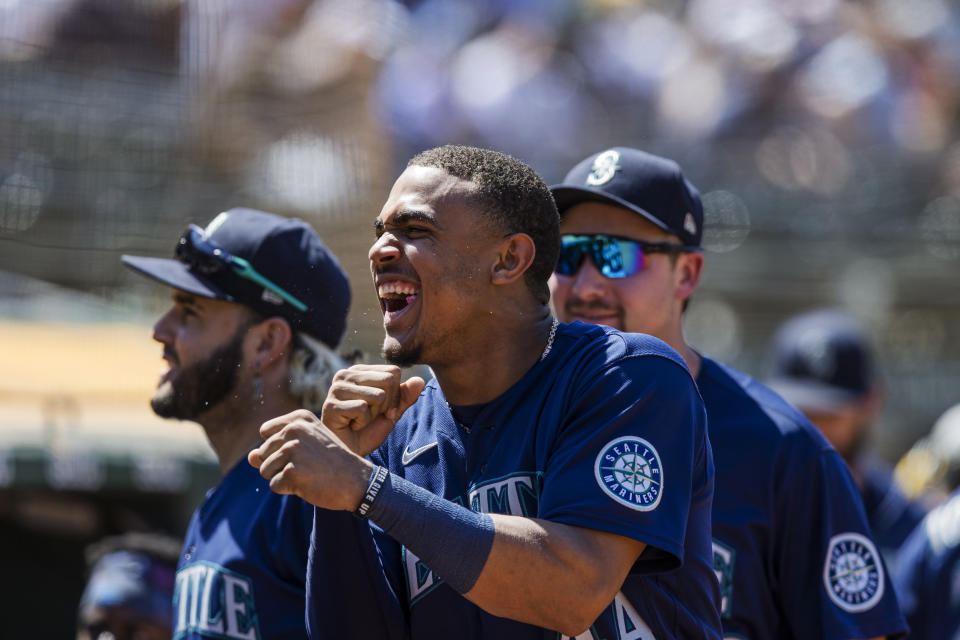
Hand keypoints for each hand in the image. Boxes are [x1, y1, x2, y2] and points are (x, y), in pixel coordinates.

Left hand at [248, 409, 372, 510]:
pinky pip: (274, 485)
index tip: (303, 450)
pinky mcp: (291, 472)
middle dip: (280, 465)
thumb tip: (250, 457)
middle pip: (263, 453)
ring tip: (308, 474)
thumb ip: (274, 449)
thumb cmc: (332, 462)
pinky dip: (289, 489)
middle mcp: (294, 430)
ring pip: (265, 470)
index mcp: (298, 419)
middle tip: (308, 465)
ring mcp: (292, 450)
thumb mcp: (306, 447)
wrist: (357, 480)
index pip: (265, 433)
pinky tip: (308, 484)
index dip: (278, 447)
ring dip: (283, 478)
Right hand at [321, 365, 424, 455]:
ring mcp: (336, 388)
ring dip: (374, 415)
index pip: (393, 372)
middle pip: (388, 381)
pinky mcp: (331, 405)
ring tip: (359, 420)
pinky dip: (362, 423)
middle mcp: (345, 375)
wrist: (350, 454)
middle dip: (386, 404)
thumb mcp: (392, 412)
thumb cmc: (368, 431)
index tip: (381, 409)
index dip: (395, 395)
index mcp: (359, 371)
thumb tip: (420, 380)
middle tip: (370, 416)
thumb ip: (405, 396)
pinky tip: (351, 425)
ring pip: (377, 395)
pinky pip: (362, 409)